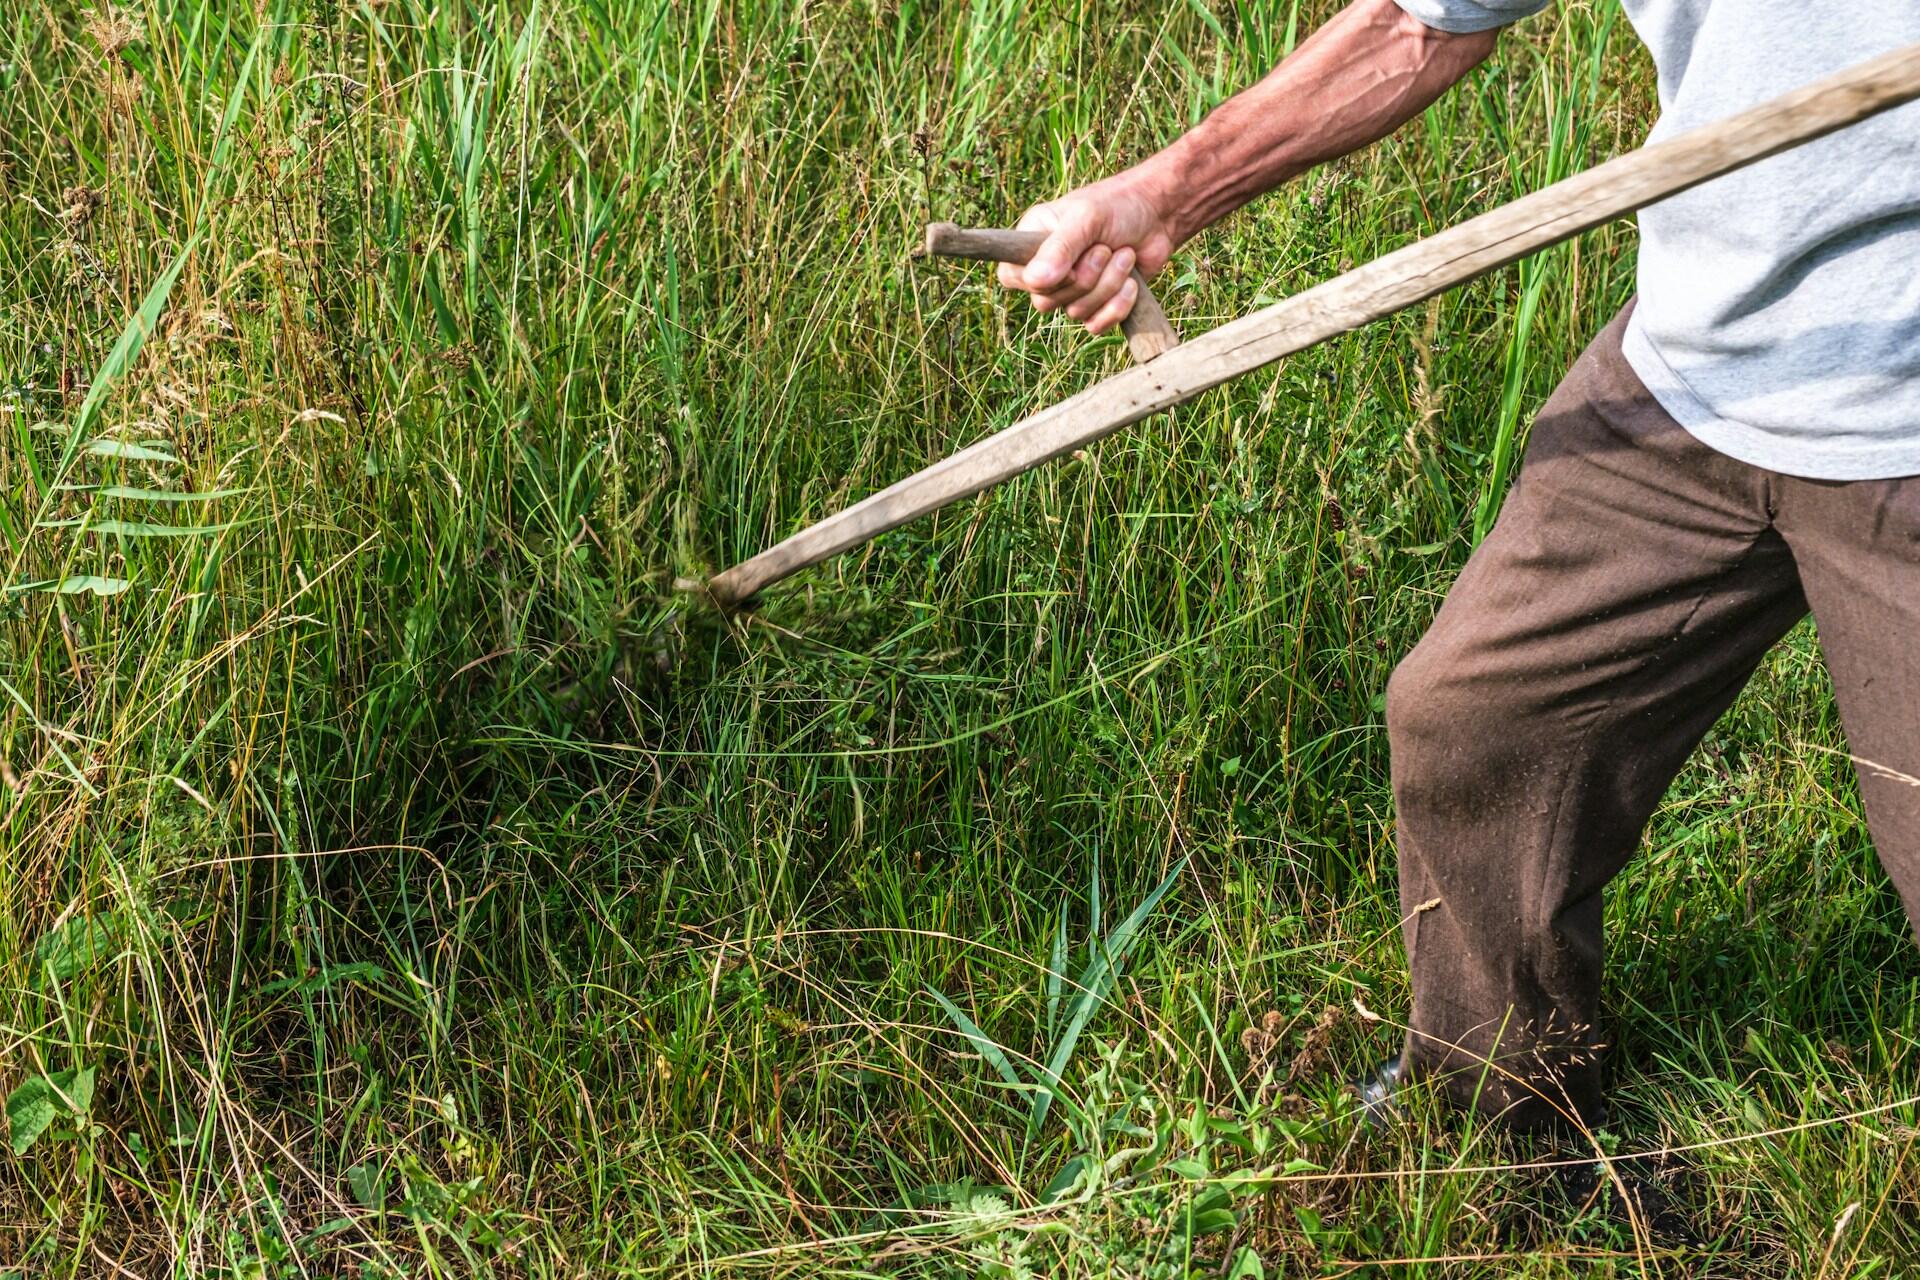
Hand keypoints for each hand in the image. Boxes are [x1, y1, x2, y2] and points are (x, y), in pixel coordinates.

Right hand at [996, 171, 1178, 335]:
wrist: (1160, 216)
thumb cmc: (1119, 206)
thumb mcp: (1087, 218)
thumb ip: (1060, 248)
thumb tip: (1036, 281)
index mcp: (1032, 241)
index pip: (1011, 276)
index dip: (1034, 279)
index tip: (1065, 263)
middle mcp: (1048, 268)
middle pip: (1046, 301)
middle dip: (1084, 277)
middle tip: (1105, 248)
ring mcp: (1072, 291)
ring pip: (1075, 313)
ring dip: (1108, 284)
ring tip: (1124, 255)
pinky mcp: (1097, 307)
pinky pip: (1096, 325)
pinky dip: (1118, 306)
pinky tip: (1132, 283)